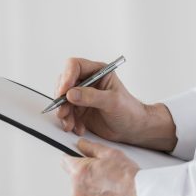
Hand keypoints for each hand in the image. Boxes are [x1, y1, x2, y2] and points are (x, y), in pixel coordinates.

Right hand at [55, 57, 176, 151]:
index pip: (75, 66)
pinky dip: (69, 121)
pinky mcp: (79, 110)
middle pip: (64, 83)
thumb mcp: (113, 102)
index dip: (67, 77)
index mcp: (98, 72)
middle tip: (64, 111)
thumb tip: (71, 93)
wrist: (133, 128)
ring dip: (64, 113)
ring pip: (63, 100)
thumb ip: (92, 96)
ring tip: (71, 124)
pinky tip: (78, 128)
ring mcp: (82, 96)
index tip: (64, 92)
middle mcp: (88, 82)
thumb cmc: (129, 111)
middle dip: (62, 99)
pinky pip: (66, 113)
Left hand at [61, 139, 139, 195]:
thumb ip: (91, 147)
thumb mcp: (110, 154)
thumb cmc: (128, 179)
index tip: (78, 156)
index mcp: (79, 172)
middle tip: (102, 170)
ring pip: (81, 190)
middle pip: (74, 176)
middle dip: (84, 172)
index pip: (65, 160)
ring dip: (90, 187)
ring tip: (109, 184)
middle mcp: (77, 190)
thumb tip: (82, 144)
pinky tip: (110, 194)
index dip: (73, 156)